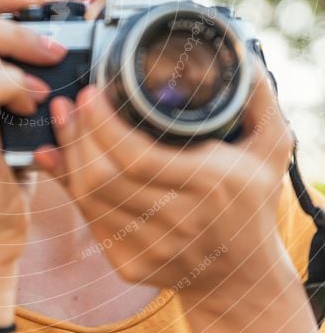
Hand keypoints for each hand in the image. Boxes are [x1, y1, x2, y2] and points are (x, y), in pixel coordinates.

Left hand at [34, 62, 294, 295]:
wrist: (241, 276)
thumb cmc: (252, 202)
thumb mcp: (271, 148)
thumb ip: (258, 100)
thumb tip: (239, 56)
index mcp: (208, 185)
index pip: (139, 157)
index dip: (103, 125)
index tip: (91, 93)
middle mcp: (178, 221)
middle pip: (103, 177)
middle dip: (77, 134)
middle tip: (70, 102)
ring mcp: (151, 249)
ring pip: (89, 198)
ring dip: (68, 155)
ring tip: (63, 121)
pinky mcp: (129, 265)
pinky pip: (88, 220)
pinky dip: (68, 185)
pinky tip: (60, 157)